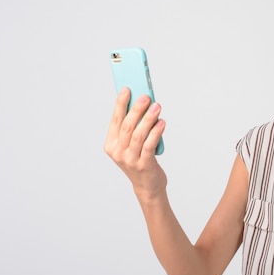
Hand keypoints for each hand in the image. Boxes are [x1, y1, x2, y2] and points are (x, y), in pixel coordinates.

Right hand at [104, 87, 167, 201]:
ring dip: (148, 118)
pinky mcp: (143, 165)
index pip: (116, 120)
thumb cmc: (140, 160)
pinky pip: (149, 145)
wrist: (147, 186)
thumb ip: (134, 128)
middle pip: (127, 126)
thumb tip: (143, 104)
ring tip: (157, 106)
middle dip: (136, 109)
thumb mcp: (132, 144)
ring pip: (138, 134)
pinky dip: (156, 132)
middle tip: (146, 97)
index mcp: (111, 145)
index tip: (127, 89)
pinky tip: (162, 122)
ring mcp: (130, 159)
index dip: (120, 104)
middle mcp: (118, 152)